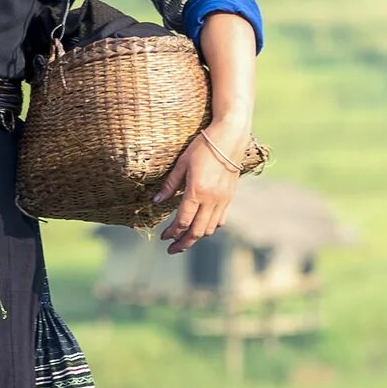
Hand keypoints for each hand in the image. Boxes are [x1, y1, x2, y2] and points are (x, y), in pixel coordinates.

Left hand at [155, 121, 248, 253]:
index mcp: (197, 192)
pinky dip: (210, 227)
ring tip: (186, 239)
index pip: (183, 221)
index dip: (171, 232)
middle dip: (183, 243)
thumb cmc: (203, 147)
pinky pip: (221, 219)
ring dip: (197, 237)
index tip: (163, 237)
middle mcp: (212, 200)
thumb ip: (170, 185)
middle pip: (197, 231)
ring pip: (210, 228)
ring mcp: (223, 200)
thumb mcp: (182, 164)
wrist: (230, 137)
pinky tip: (202, 226)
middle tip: (172, 249)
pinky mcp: (230, 197)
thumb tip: (156, 202)